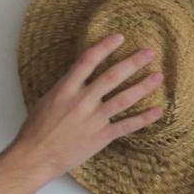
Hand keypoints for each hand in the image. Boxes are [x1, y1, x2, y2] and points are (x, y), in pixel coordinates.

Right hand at [8, 34, 163, 187]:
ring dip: (143, 87)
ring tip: (158, 77)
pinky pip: (127, 125)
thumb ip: (66, 87)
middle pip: (112, 76)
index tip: (119, 37)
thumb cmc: (36, 129)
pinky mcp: (101, 136)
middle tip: (150, 53)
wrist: (35, 156)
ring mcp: (93, 119)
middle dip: (133, 63)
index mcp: (65, 89)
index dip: (104, 47)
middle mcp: (82, 101)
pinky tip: (158, 111)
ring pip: (124, 99)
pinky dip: (144, 118)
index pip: (87, 61)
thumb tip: (80, 75)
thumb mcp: (47, 100)